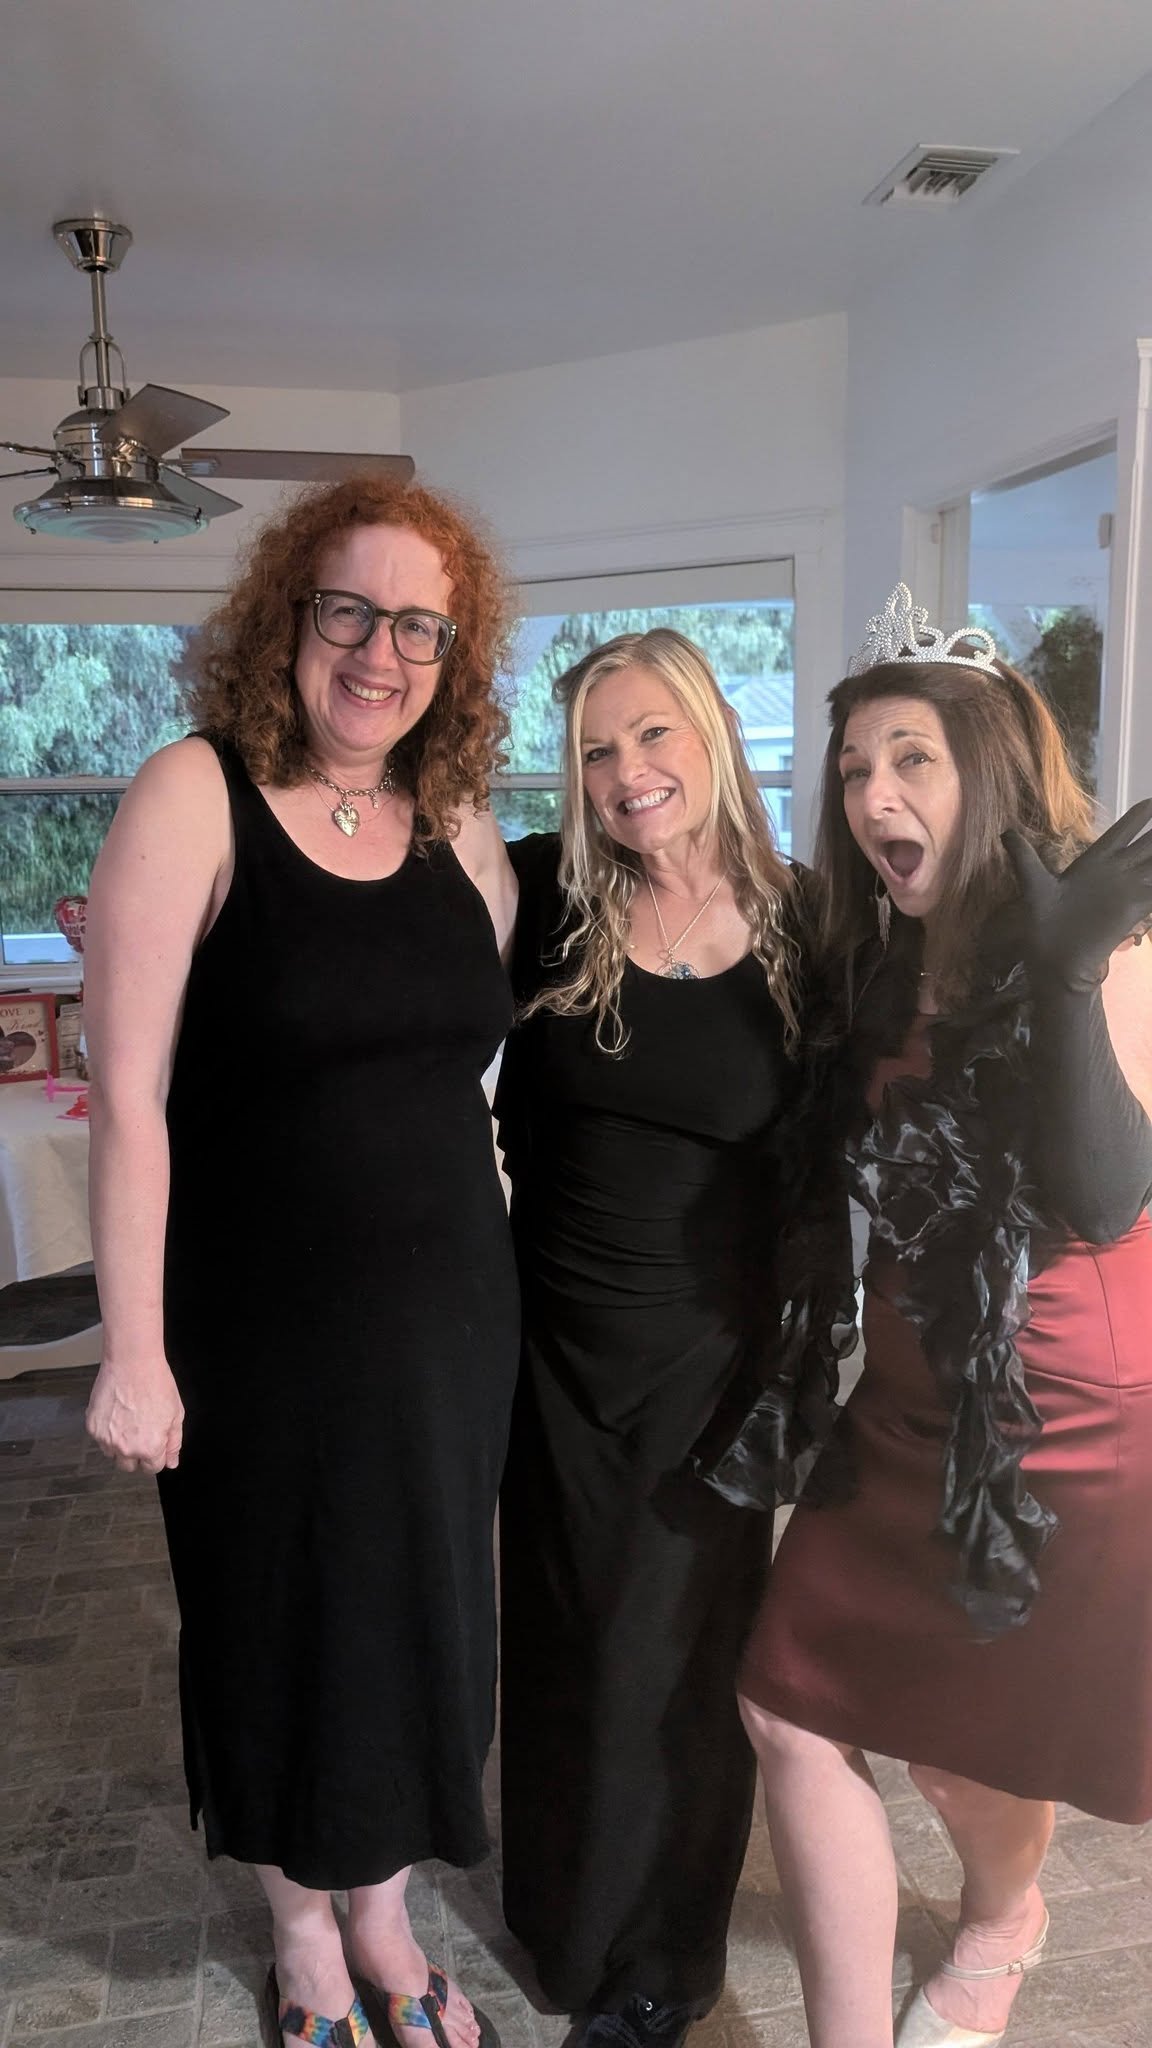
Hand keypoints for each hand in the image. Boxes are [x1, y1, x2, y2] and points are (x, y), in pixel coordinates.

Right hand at [86, 1357, 184, 1473]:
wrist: (132, 1362)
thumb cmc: (155, 1383)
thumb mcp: (175, 1415)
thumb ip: (173, 1443)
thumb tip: (171, 1462)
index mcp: (149, 1447)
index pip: (152, 1468)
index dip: (156, 1455)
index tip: (155, 1444)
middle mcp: (126, 1448)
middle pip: (129, 1466)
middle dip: (136, 1454)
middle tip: (141, 1432)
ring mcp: (106, 1439)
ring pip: (112, 1453)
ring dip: (119, 1444)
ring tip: (128, 1420)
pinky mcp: (92, 1427)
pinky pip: (100, 1438)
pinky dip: (107, 1430)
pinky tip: (117, 1412)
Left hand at [1004, 798, 1151, 991]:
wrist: (1054, 958)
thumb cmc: (1043, 923)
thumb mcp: (1033, 884)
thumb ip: (1024, 857)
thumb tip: (1005, 831)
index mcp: (1094, 861)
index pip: (1122, 832)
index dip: (1138, 818)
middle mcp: (1116, 872)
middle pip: (1147, 845)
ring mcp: (1128, 890)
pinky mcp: (1135, 908)